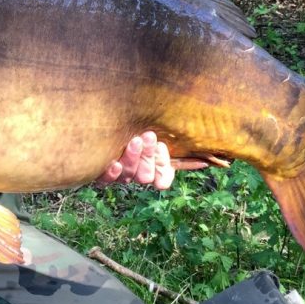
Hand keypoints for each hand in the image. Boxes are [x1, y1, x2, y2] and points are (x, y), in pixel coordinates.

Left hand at [94, 131, 216, 189]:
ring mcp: (120, 175)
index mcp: (153, 169)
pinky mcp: (101, 174)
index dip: (163, 171)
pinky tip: (115, 163)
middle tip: (148, 136)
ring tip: (134, 140)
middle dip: (148, 157)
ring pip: (129, 176)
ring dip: (133, 158)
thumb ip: (172, 138)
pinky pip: (106, 180)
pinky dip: (112, 173)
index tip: (162, 148)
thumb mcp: (156, 129)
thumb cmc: (137, 125)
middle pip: (146, 176)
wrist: (108, 123)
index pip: (162, 180)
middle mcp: (137, 174)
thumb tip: (202, 149)